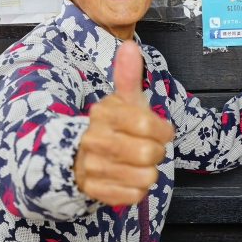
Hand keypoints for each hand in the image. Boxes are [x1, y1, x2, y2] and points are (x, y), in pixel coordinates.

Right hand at [73, 41, 174, 205]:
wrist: (79, 154)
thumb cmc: (112, 126)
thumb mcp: (123, 100)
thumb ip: (128, 75)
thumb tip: (130, 46)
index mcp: (103, 114)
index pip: (146, 124)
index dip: (162, 130)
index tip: (162, 130)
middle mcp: (94, 140)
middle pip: (148, 153)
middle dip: (157, 152)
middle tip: (149, 147)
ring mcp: (92, 167)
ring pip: (144, 177)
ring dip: (149, 171)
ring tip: (138, 163)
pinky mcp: (94, 190)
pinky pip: (133, 196)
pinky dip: (138, 188)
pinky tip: (129, 176)